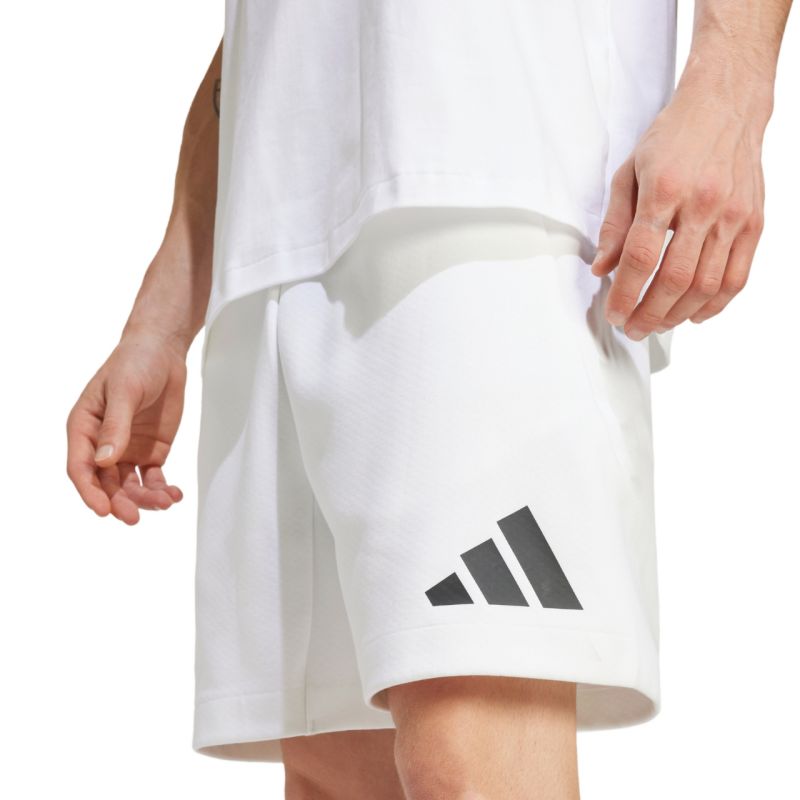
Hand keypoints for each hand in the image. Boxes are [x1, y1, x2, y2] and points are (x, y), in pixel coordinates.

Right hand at [66, 331, 186, 524]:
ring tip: (164, 503)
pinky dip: (162, 490)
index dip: (89, 492)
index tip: (103, 511)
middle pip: (106, 484)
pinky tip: (174, 496)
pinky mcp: (151, 452)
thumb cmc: (134, 364)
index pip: (81, 468)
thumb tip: (105, 462)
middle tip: (134, 518)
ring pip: (130, 486)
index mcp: (84, 429)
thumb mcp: (124, 391)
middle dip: (119, 502)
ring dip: (144, 499)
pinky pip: (153, 478)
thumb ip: (116, 426)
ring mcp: (127, 450)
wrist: (162, 354)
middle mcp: (102, 445)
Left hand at [591, 70, 769, 339]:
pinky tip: (694, 315)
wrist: (725, 106)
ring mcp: (733, 215)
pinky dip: (715, 304)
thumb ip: (614, 225)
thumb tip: (602, 268)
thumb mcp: (628, 174)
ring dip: (678, 314)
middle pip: (675, 278)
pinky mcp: (754, 222)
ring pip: (707, 284)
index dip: (625, 294)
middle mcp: (703, 204)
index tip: (614, 313)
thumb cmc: (672, 139)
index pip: (642, 257)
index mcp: (665, 190)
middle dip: (649, 313)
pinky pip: (737, 277)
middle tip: (633, 328)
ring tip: (657, 325)